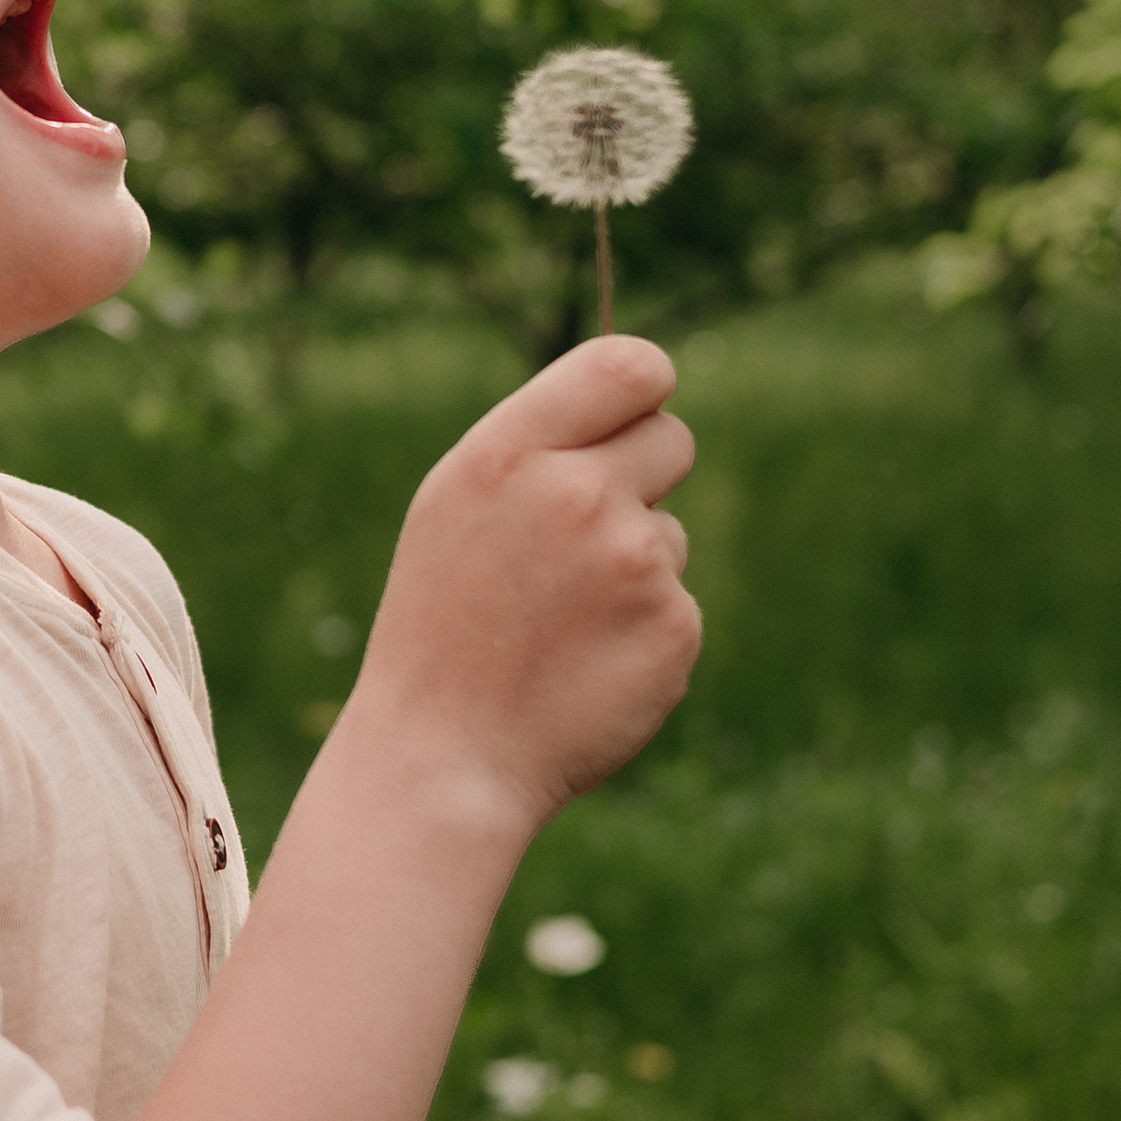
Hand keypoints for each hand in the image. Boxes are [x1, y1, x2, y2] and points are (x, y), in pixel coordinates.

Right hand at [339, 333, 698, 841]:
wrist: (444, 754)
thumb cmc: (442, 620)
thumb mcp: (456, 505)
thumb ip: (541, 443)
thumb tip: (639, 394)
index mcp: (510, 453)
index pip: (630, 366)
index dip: (645, 385)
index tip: (636, 412)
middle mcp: (577, 494)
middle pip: (673, 438)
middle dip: (644, 475)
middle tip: (584, 535)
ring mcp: (632, 563)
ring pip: (672, 532)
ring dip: (634, 564)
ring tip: (560, 621)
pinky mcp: (674, 627)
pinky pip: (678, 601)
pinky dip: (642, 630)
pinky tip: (585, 664)